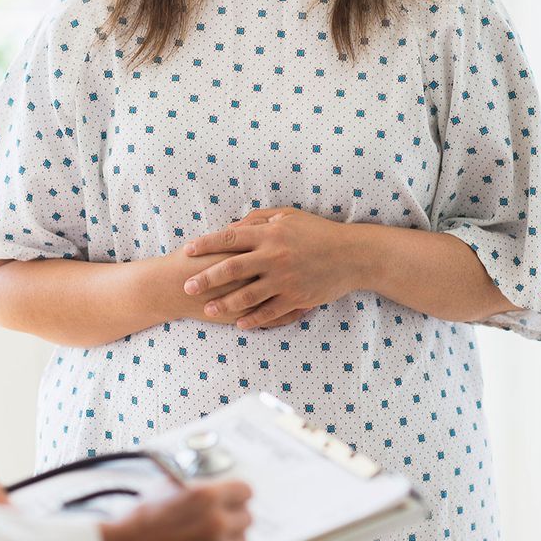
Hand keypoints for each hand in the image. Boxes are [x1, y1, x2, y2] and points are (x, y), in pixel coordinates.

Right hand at [94, 480, 252, 540]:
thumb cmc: (141, 521)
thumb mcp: (169, 488)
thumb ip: (198, 487)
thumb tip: (217, 487)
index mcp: (207, 496)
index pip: (246, 490)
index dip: (237, 493)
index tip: (234, 497)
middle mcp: (217, 523)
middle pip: (247, 516)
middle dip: (233, 515)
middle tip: (219, 516)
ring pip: (241, 540)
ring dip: (228, 537)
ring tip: (206, 535)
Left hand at [182, 208, 369, 329]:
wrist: (352, 255)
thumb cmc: (318, 232)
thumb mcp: (289, 217)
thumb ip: (259, 220)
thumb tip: (232, 227)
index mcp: (270, 234)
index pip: (230, 238)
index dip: (206, 244)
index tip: (187, 250)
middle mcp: (274, 256)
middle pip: (231, 268)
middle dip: (206, 279)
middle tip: (187, 287)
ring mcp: (285, 280)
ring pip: (247, 295)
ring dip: (224, 304)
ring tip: (208, 311)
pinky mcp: (296, 298)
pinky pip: (269, 312)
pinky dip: (253, 319)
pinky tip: (239, 324)